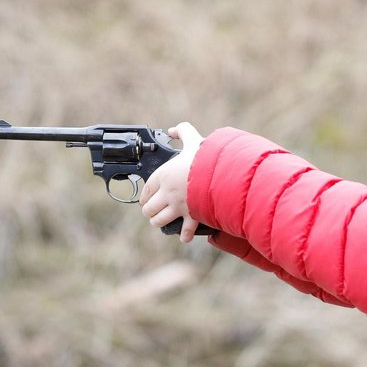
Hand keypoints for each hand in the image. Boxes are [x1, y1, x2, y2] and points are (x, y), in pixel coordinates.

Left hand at [139, 122, 203, 242]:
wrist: (222, 172)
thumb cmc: (207, 156)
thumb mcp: (194, 139)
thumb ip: (183, 131)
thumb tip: (173, 130)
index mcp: (164, 175)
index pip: (146, 190)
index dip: (145, 197)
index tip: (146, 199)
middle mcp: (167, 193)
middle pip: (149, 209)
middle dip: (150, 211)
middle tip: (155, 211)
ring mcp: (179, 206)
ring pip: (159, 221)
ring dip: (160, 222)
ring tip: (163, 221)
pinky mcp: (192, 215)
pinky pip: (185, 231)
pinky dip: (184, 235)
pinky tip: (184, 236)